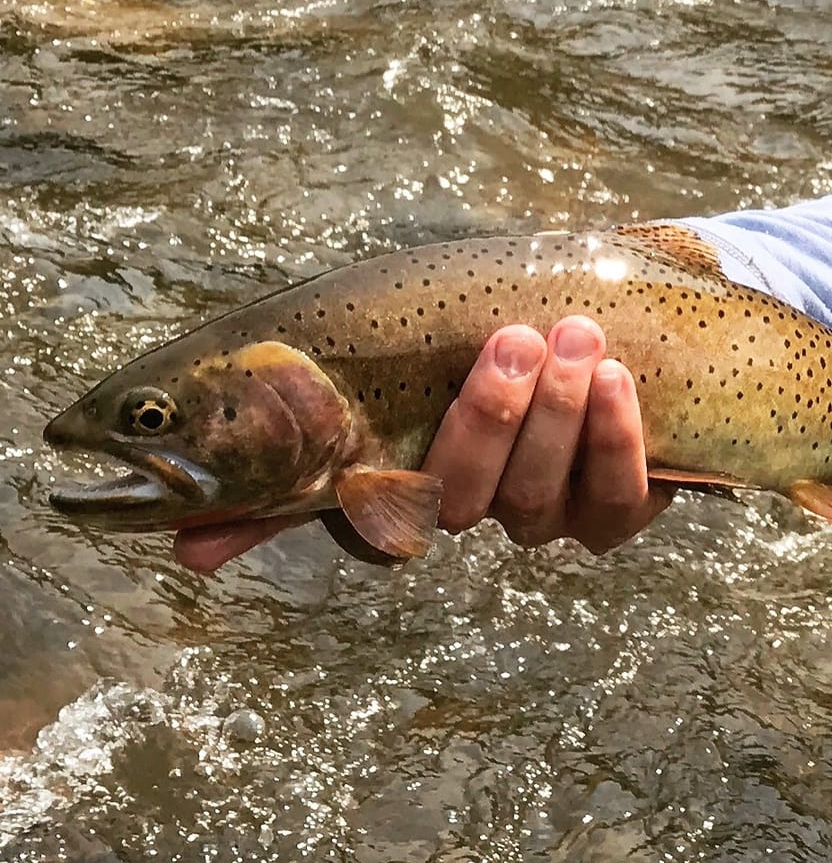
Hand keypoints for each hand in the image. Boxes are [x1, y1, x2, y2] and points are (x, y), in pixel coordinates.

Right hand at [172, 315, 662, 570]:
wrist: (598, 313)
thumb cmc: (477, 344)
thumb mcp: (393, 369)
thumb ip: (303, 441)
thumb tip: (182, 549)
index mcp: (411, 486)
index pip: (368, 520)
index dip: (352, 507)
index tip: (343, 462)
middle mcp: (474, 508)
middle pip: (468, 497)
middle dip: (493, 419)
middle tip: (512, 341)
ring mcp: (545, 513)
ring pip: (539, 496)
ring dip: (560, 416)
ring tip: (574, 337)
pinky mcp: (616, 509)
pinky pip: (618, 500)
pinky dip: (617, 442)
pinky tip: (616, 381)